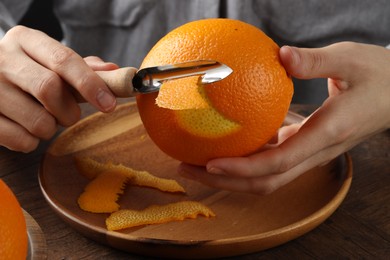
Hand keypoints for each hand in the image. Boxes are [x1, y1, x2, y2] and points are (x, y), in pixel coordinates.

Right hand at [0, 26, 117, 151]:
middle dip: (70, 111)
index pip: (63, 59)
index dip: (90, 83)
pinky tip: (25, 127)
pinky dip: (32, 141)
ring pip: (38, 121)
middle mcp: (1, 58)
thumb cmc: (30, 73)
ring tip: (43, 118)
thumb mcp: (52, 63)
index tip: (109, 104)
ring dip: (51, 128)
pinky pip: (22, 140)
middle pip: (49, 88)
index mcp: (25, 40)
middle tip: (70, 115)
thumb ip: (84, 68)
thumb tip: (114, 71)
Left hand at [179, 42, 389, 193]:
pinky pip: (271, 161)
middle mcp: (315, 152)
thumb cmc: (379, 77)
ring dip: (230, 176)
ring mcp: (309, 153)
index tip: (211, 163)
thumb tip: (281, 56)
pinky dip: (245, 161)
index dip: (243, 168)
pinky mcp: (304, 146)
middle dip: (225, 182)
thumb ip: (316, 61)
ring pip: (267, 178)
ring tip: (196, 164)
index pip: (278, 162)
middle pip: (265, 182)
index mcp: (326, 134)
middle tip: (188, 169)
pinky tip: (224, 148)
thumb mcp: (351, 59)